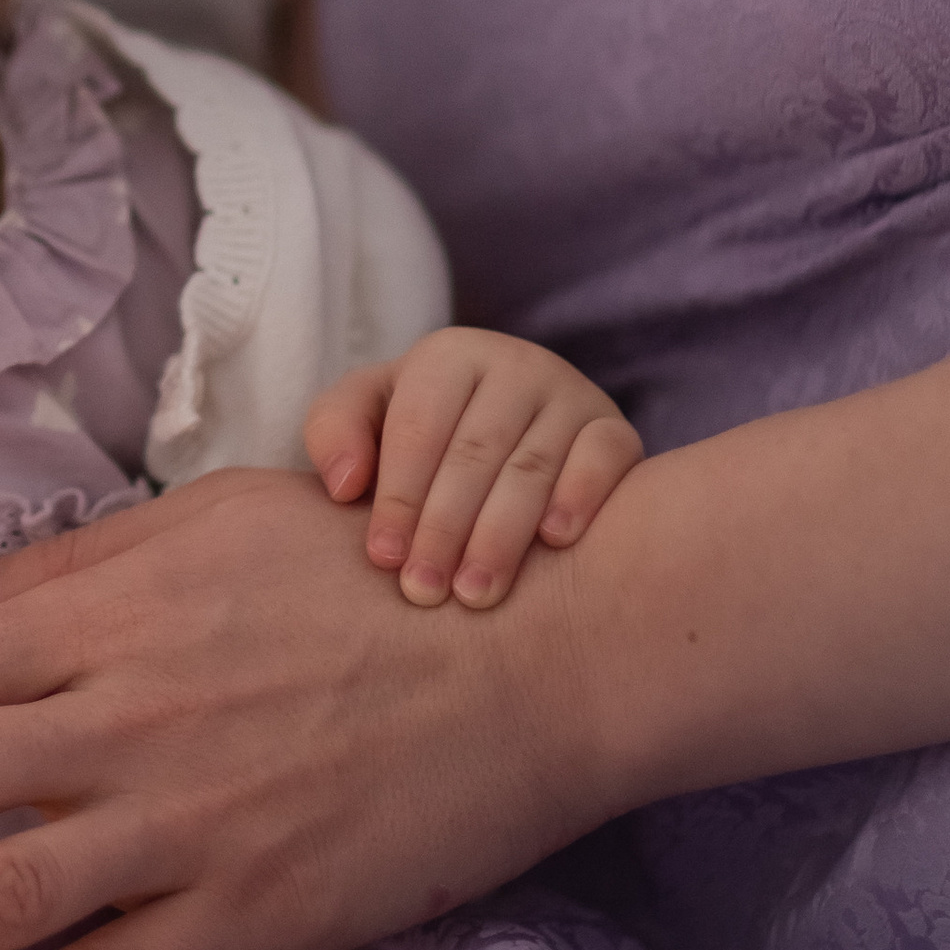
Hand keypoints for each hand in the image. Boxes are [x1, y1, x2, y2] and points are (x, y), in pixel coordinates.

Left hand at [306, 329, 642, 610]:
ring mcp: (570, 395)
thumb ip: (335, 432)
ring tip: (476, 594)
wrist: (516, 425)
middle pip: (475, 451)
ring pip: (534, 465)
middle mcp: (514, 365)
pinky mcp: (614, 428)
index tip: (383, 559)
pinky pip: (605, 458)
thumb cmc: (422, 431)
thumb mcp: (369, 415)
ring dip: (502, 534)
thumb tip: (345, 485)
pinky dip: (581, 496)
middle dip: (445, 527)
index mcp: (448, 356)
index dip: (399, 495)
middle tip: (424, 592)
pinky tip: (556, 542)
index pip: (419, 427)